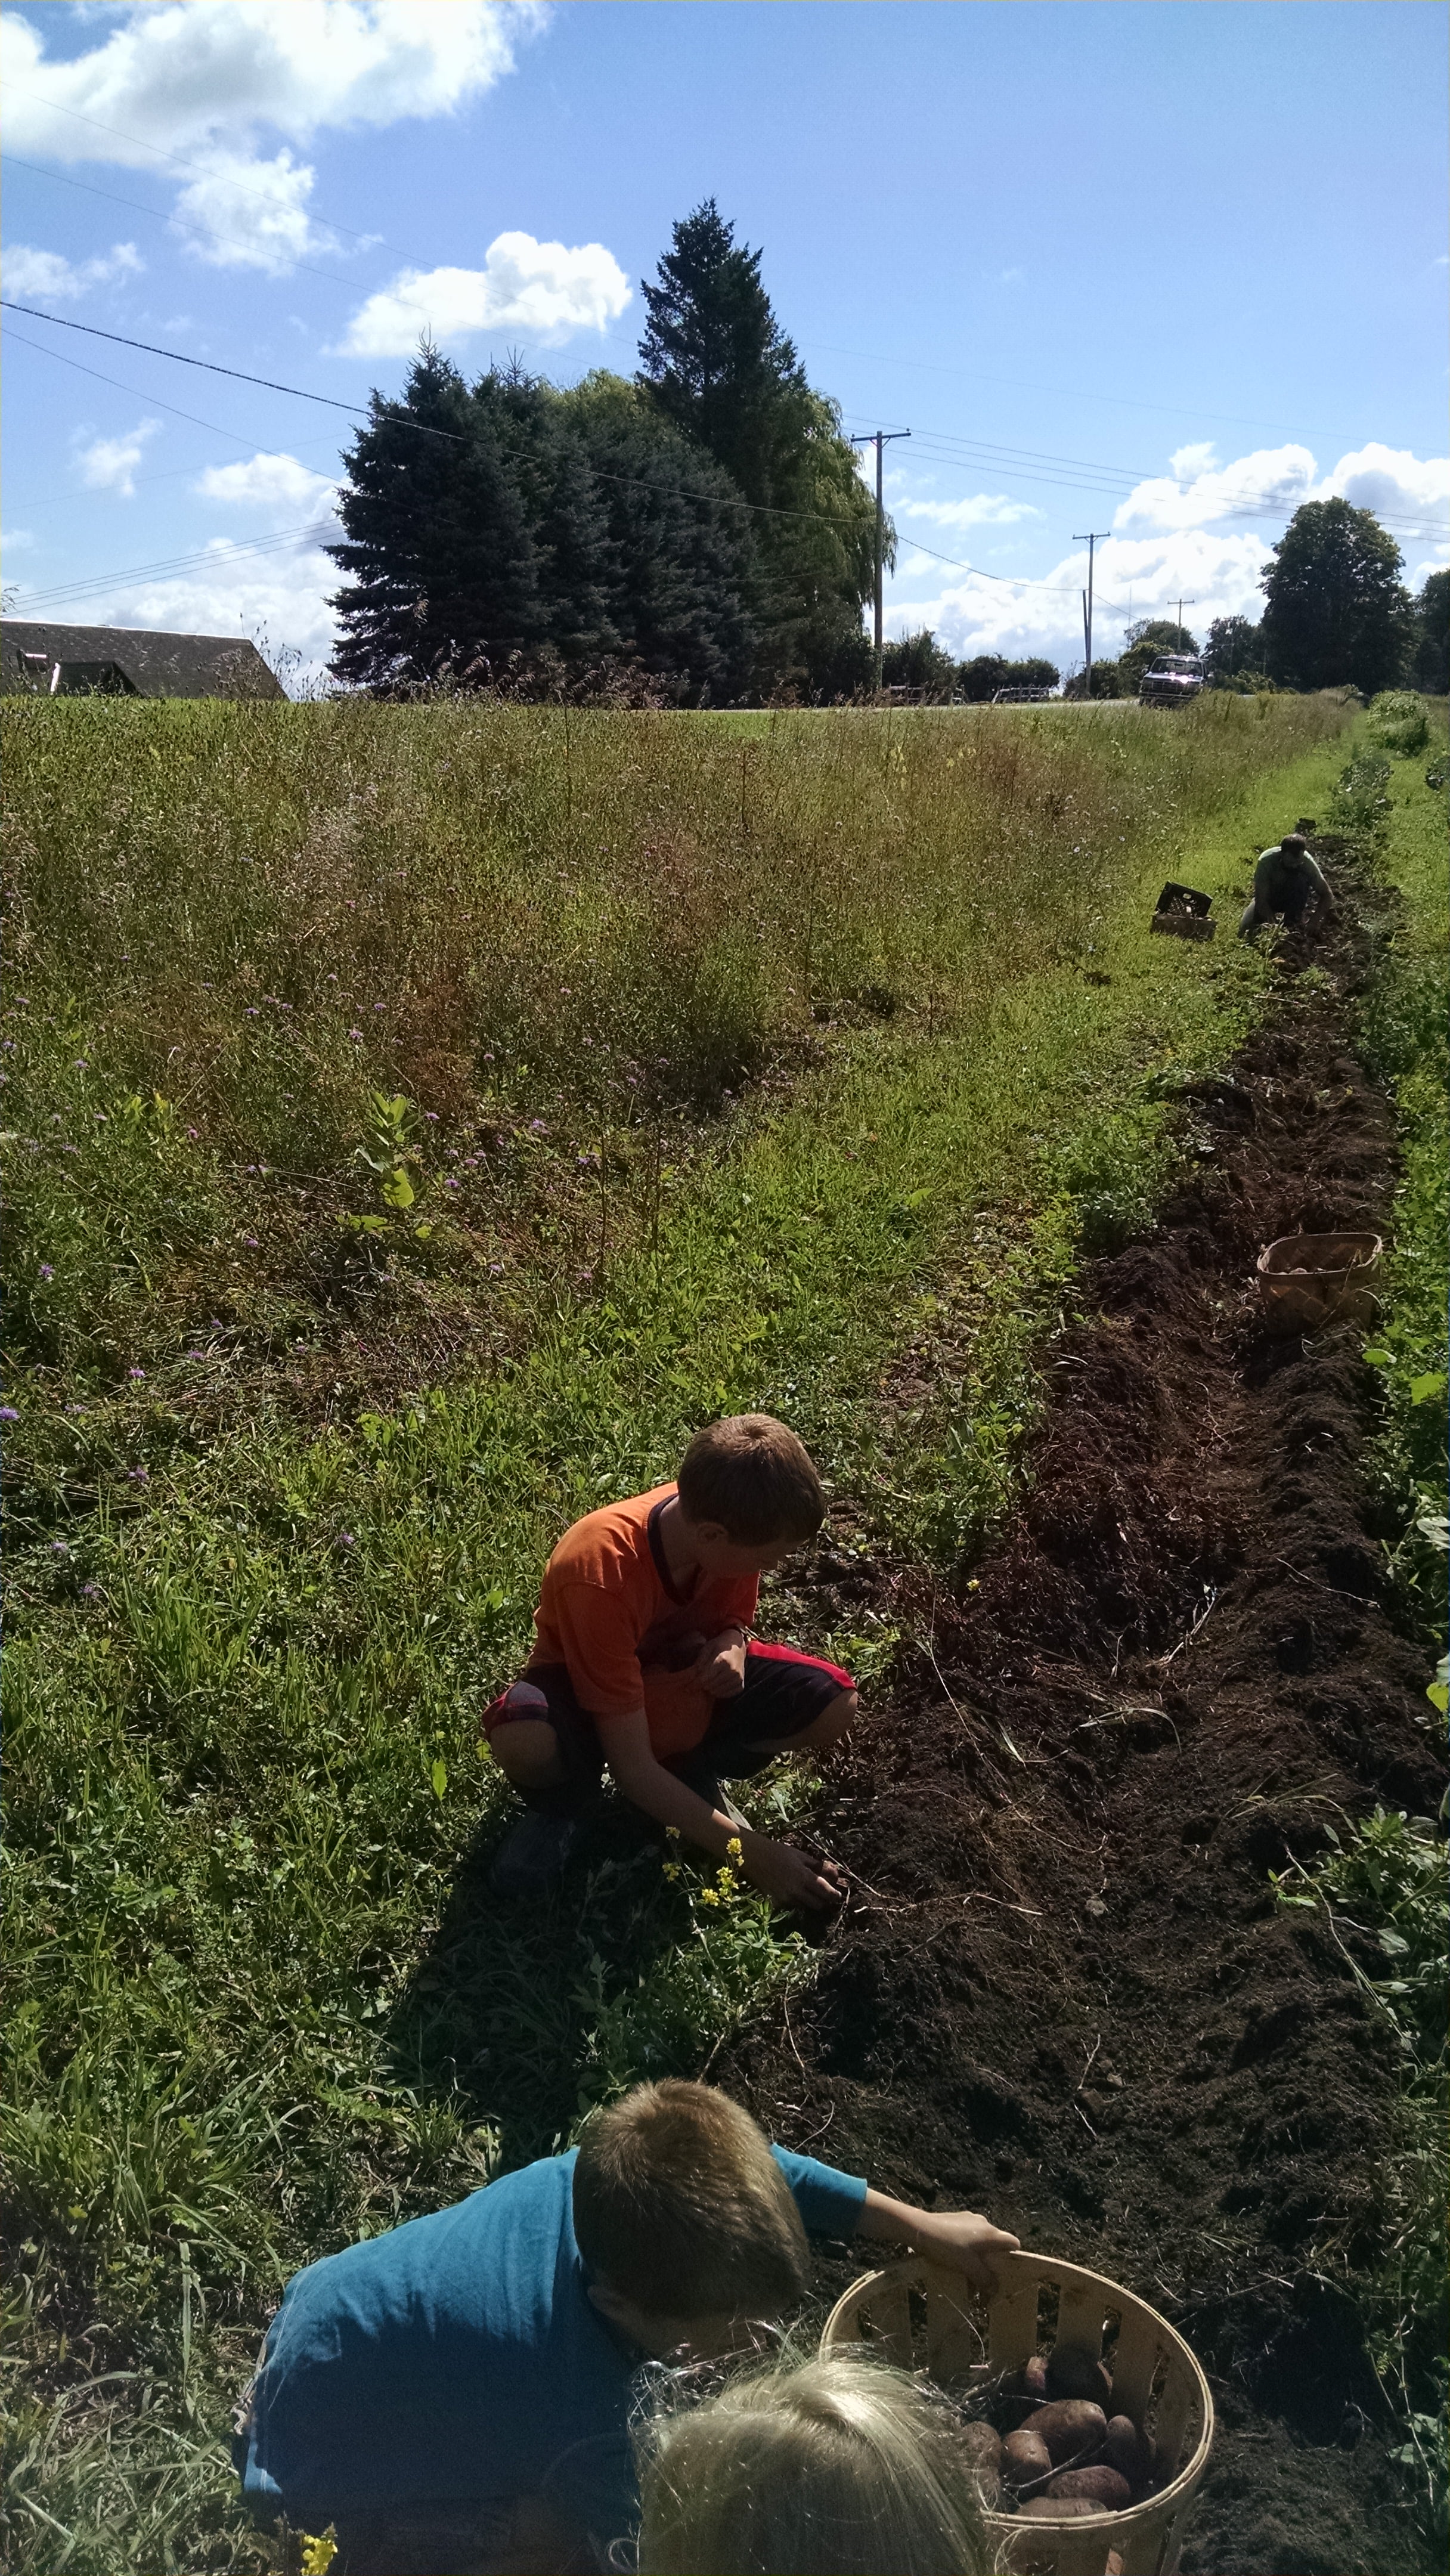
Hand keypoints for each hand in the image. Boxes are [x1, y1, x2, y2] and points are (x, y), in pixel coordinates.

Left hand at [695, 1631, 746, 1697]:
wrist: (737, 1648)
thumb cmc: (719, 1647)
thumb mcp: (707, 1648)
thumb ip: (699, 1662)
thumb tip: (692, 1677)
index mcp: (722, 1660)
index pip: (704, 1678)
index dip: (695, 1682)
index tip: (690, 1683)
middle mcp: (732, 1670)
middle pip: (710, 1686)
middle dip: (703, 1684)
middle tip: (701, 1680)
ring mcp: (738, 1679)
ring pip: (717, 1692)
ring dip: (710, 1689)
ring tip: (709, 1681)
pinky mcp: (741, 1685)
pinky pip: (726, 1695)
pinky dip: (719, 1692)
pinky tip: (717, 1685)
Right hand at [740, 1834, 847, 1913]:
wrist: (753, 1856)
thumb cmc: (778, 1852)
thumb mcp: (800, 1856)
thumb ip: (818, 1867)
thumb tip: (835, 1875)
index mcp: (803, 1877)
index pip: (825, 1892)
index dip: (834, 1896)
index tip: (838, 1896)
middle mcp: (795, 1891)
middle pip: (818, 1905)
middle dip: (824, 1900)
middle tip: (824, 1893)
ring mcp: (784, 1899)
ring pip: (805, 1906)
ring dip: (809, 1900)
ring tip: (804, 1888)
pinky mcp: (775, 1903)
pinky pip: (791, 1905)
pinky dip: (795, 1900)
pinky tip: (790, 1888)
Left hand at [901, 2205, 1020, 2291]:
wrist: (920, 2228)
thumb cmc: (947, 2247)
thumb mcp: (968, 2266)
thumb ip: (984, 2278)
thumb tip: (995, 2289)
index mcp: (991, 2233)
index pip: (1013, 2243)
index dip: (1012, 2259)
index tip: (1005, 2275)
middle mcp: (984, 2224)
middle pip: (996, 2247)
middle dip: (990, 2267)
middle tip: (982, 2284)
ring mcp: (970, 2220)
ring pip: (980, 2244)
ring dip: (977, 2262)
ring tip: (966, 2280)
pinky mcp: (957, 2221)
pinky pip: (968, 2239)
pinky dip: (966, 2253)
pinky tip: (955, 2264)